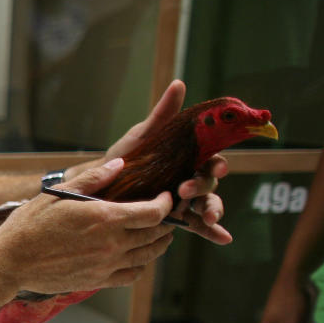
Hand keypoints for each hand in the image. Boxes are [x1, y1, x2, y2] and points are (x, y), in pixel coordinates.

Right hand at [0, 158, 174, 294]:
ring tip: (159, 235)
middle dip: (167, 222)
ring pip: (148, 256)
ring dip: (159, 244)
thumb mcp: (58, 193)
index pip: (154, 212)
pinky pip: (132, 275)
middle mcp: (112, 243)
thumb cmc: (30, 224)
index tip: (166, 197)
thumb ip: (93, 178)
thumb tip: (120, 164)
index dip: (166, 203)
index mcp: (105, 218)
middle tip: (167, 214)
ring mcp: (106, 265)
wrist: (11, 260)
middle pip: (156, 234)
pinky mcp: (98, 280)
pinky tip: (138, 257)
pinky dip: (141, 265)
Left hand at [72, 80, 232, 244]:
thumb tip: (178, 84)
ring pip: (206, 203)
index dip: (216, 163)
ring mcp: (184, 199)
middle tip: (187, 191)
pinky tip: (222, 238)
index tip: (215, 166)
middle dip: (204, 188)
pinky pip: (196, 225)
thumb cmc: (124, 157)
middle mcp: (189, 176)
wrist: (101, 187)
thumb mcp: (142, 136)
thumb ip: (162, 114)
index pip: (210, 158)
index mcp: (186, 157)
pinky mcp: (175, 217)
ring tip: (206, 218)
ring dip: (211, 210)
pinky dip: (211, 231)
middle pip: (209, 182)